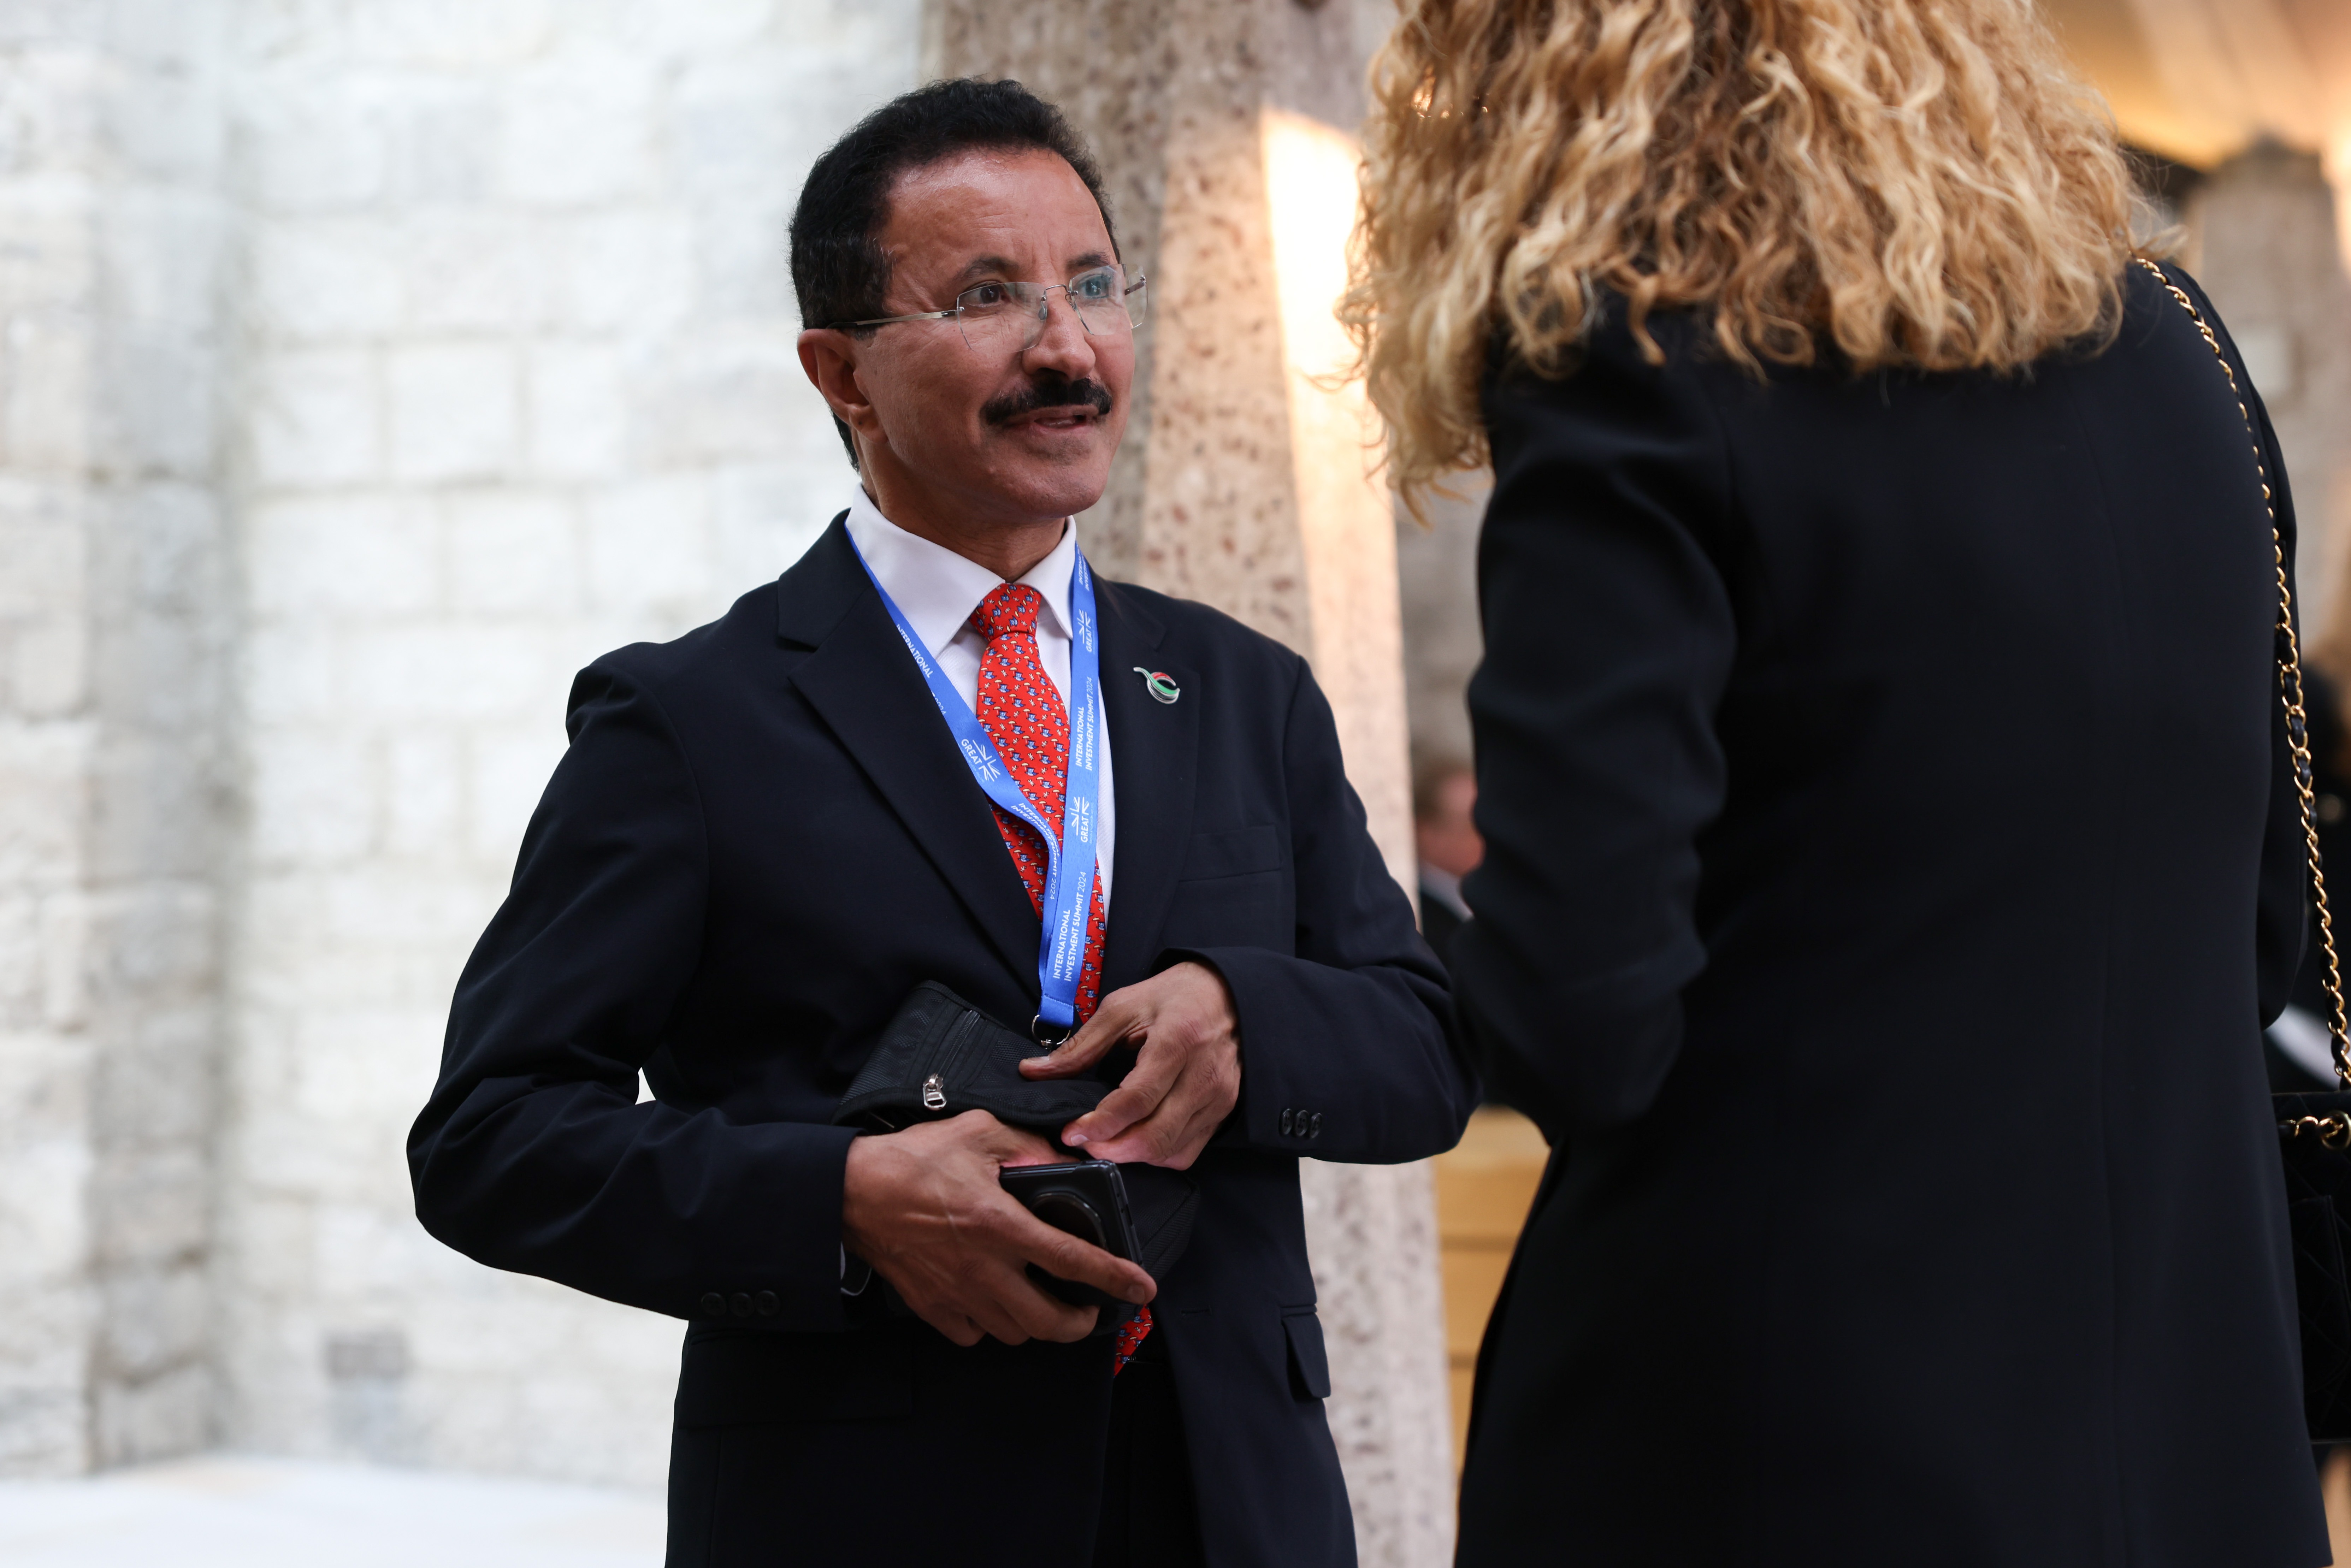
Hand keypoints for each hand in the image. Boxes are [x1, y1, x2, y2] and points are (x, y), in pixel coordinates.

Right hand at [841, 1110, 1155, 1347]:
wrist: (851, 1192)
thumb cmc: (912, 1160)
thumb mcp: (977, 1133)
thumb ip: (1025, 1146)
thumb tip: (1062, 1159)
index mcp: (1001, 1225)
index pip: (1072, 1260)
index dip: (1114, 1278)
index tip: (1142, 1289)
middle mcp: (984, 1269)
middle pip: (1049, 1321)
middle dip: (1081, 1322)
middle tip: (1088, 1307)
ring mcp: (957, 1294)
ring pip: (1014, 1332)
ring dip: (1037, 1323)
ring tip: (1043, 1301)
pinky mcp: (931, 1307)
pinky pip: (974, 1334)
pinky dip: (990, 1325)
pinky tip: (993, 1302)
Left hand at [1018, 961, 1242, 1168]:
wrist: (1227, 994)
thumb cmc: (1173, 996)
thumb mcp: (1122, 1007)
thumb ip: (1080, 1046)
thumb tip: (1033, 1072)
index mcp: (1177, 1041)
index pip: (1137, 1099)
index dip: (1100, 1124)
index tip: (1071, 1132)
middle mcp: (1203, 1075)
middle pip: (1155, 1136)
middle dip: (1111, 1150)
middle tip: (1084, 1142)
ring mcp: (1218, 1097)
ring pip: (1170, 1151)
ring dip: (1131, 1155)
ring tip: (1106, 1140)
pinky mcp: (1223, 1111)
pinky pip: (1187, 1152)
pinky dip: (1156, 1155)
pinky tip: (1137, 1138)